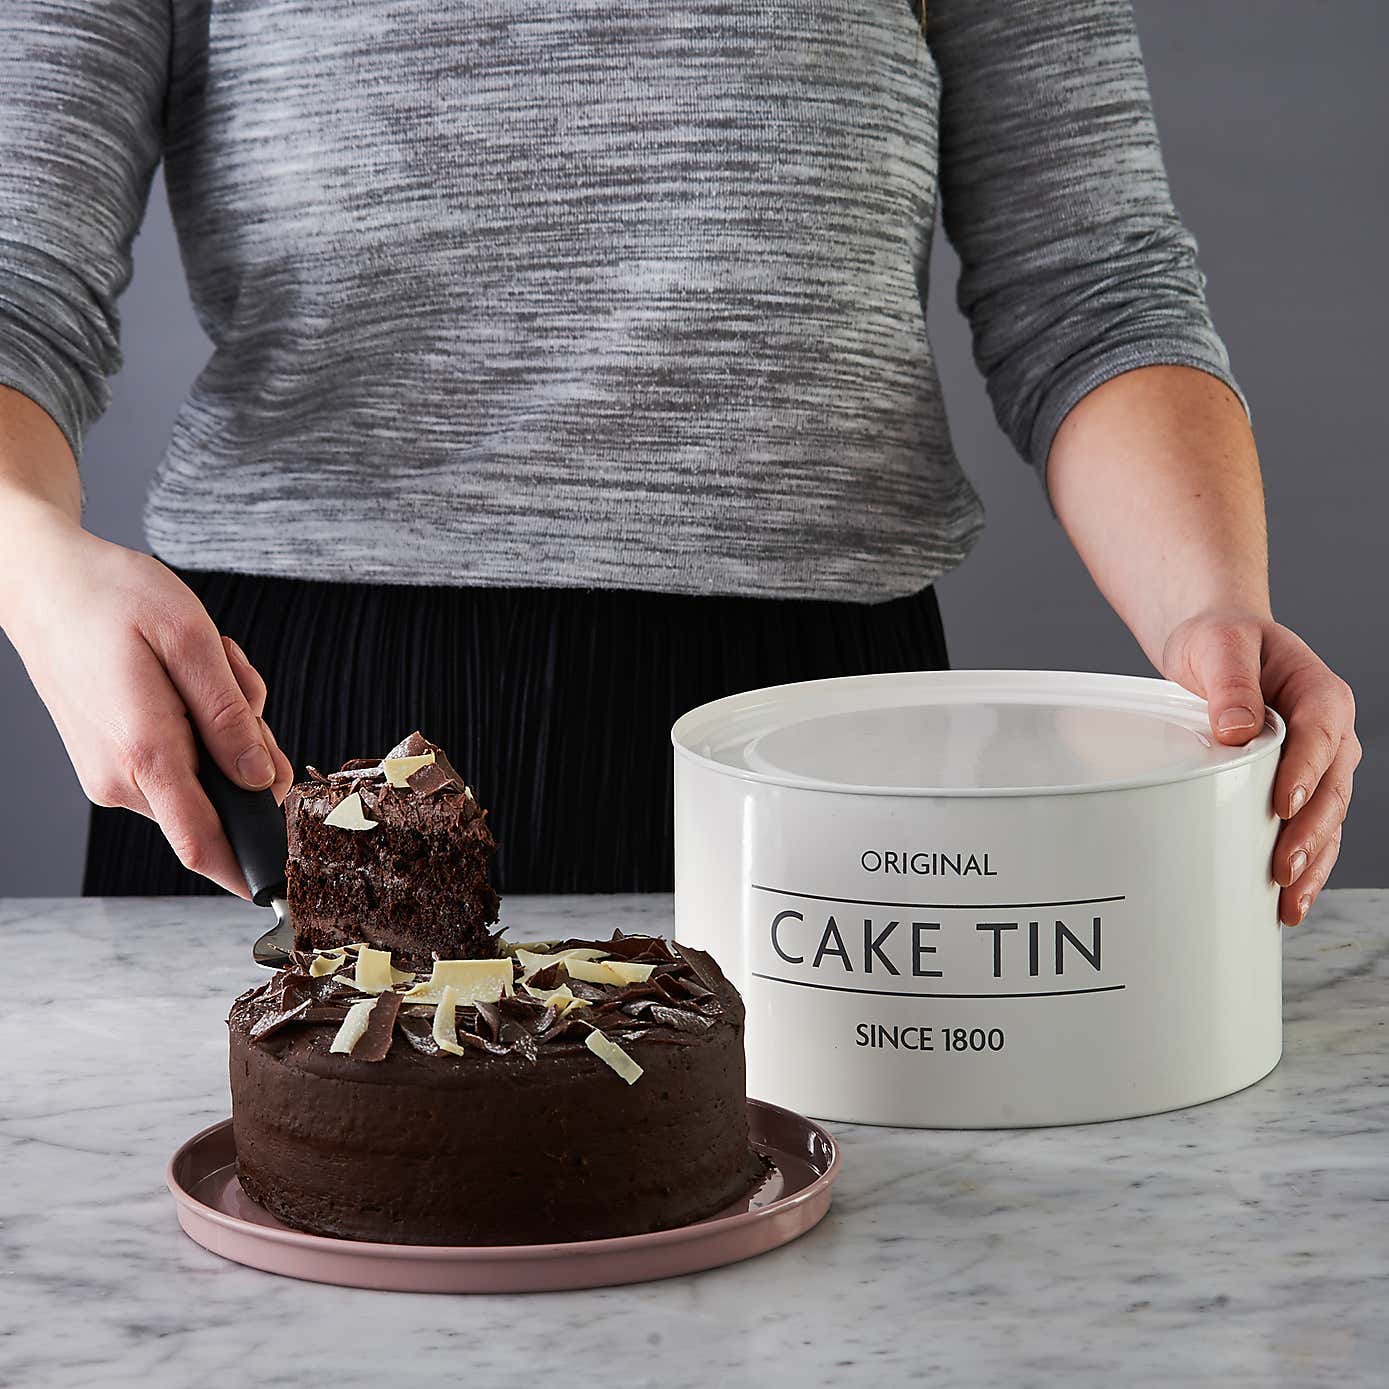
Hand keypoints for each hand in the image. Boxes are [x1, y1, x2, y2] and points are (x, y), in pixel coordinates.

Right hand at [1, 512, 294, 895]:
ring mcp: (112, 774)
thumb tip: (261, 780)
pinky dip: (199, 722)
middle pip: (223, 800)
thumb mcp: (191, 641)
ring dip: (224, 726)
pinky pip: (180, 760)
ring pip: (205, 775)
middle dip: (250, 748)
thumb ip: (230, 717)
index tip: (287, 882)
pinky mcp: (111, 762)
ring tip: (200, 665)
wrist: (42, 582)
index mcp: (144, 754)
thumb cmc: (112, 599)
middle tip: (233, 681)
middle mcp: (122, 779)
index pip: (204, 844)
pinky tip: (183, 675)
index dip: (251, 871)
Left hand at [1162, 610, 1358, 925]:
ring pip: (1327, 819)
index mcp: (1320, 694)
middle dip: (1310, 833)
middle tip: (1281, 869)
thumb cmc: (1219, 642)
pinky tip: (1286, 902)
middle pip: (1331, 788)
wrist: (1217, 646)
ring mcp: (1318, 764)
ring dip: (1311, 862)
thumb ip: (1229, 682)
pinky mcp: (1299, 786)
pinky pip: (1310, 829)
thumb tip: (1235, 728)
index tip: (1284, 805)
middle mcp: (1330, 733)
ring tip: (1288, 902)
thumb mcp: (1218, 647)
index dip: (1306, 772)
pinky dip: (1303, 865)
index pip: (1320, 736)